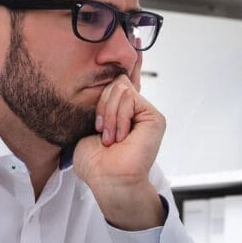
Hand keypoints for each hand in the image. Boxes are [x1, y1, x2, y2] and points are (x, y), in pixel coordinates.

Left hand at [73, 73, 167, 229]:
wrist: (108, 180)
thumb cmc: (96, 163)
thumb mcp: (88, 127)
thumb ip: (98, 104)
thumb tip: (108, 83)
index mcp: (120, 112)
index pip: (122, 80)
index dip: (120, 68)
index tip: (114, 62)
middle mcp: (134, 111)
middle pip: (116, 81)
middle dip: (102, 105)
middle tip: (101, 132)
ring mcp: (145, 113)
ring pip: (121, 88)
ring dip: (109, 115)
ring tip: (110, 139)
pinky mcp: (153, 117)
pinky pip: (129, 97)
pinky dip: (119, 117)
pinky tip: (121, 137)